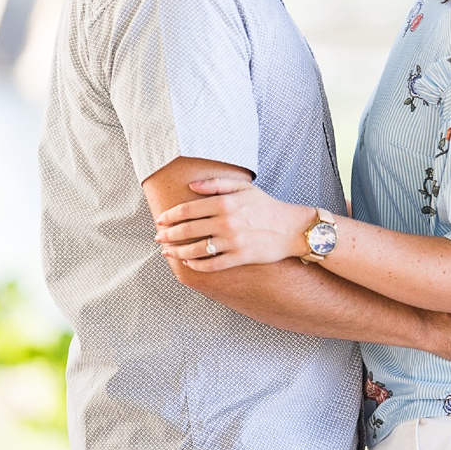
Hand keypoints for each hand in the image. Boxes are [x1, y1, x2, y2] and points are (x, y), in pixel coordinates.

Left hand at [153, 173, 309, 270]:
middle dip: (168, 235)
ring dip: (177, 252)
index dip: (170, 216)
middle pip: (187, 230)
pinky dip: (197, 265)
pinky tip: (188, 263)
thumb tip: (191, 185)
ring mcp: (233, 242)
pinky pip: (212, 264)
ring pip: (196, 249)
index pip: (188, 210)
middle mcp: (226, 222)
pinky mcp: (240, 257)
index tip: (160, 220)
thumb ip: (216, 185)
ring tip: (167, 252)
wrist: (292, 228)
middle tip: (158, 238)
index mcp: (224, 203)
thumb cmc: (266, 206)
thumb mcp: (243, 188)